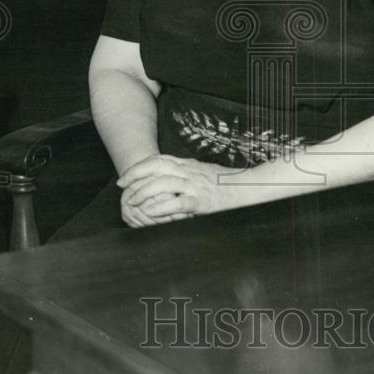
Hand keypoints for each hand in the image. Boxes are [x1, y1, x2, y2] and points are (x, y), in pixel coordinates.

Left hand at [118, 154, 240, 224]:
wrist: (251, 188)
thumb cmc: (229, 183)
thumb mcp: (205, 172)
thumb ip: (189, 172)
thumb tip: (172, 176)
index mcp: (189, 165)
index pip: (158, 160)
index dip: (138, 168)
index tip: (124, 178)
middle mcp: (190, 172)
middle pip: (156, 168)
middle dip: (135, 177)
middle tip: (122, 188)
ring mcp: (196, 186)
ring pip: (164, 183)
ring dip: (144, 192)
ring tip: (132, 202)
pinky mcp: (203, 202)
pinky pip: (179, 202)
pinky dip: (162, 206)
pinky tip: (151, 212)